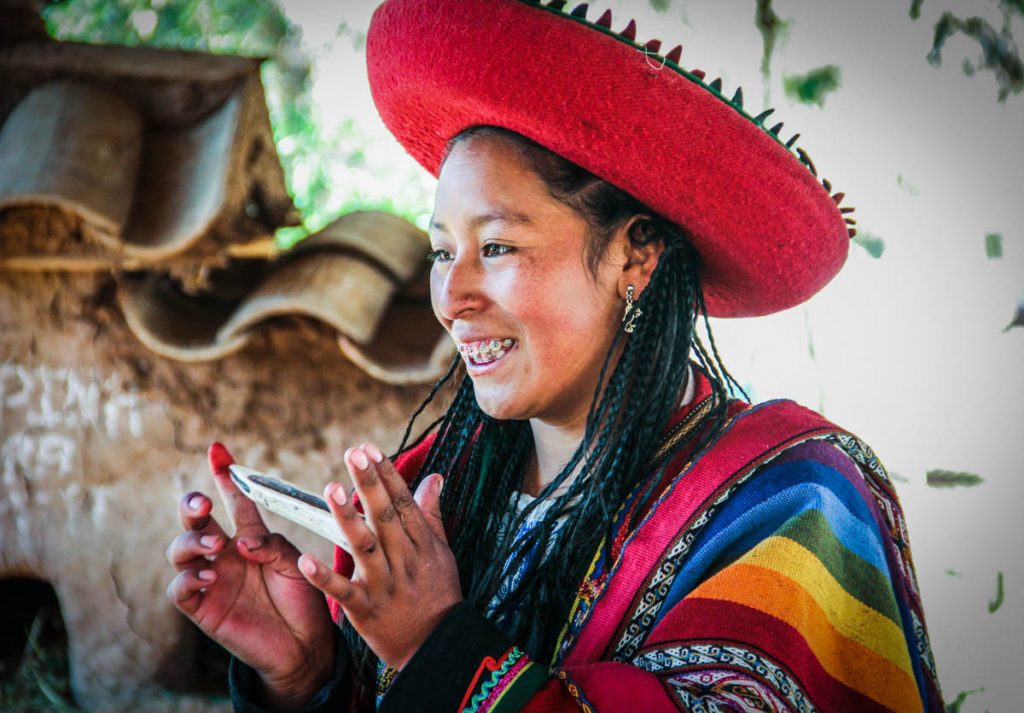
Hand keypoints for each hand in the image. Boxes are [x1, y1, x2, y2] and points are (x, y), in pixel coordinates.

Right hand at [166, 443, 334, 708]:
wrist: (306, 645)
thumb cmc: (304, 599)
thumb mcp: (296, 563)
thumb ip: (272, 545)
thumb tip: (242, 543)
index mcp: (250, 538)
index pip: (235, 501)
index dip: (226, 476)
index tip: (219, 450)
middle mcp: (226, 554)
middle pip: (196, 521)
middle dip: (192, 505)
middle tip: (204, 502)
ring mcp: (212, 579)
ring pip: (180, 550)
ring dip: (192, 541)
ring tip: (216, 544)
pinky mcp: (203, 608)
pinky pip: (180, 588)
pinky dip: (189, 577)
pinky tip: (209, 574)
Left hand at [297, 442, 461, 669]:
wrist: (438, 647)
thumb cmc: (440, 595)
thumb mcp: (442, 552)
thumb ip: (432, 513)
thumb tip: (434, 476)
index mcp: (421, 544)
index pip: (402, 502)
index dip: (387, 474)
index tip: (370, 449)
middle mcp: (403, 560)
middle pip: (384, 517)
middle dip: (369, 484)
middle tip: (353, 454)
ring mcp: (384, 585)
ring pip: (364, 547)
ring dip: (347, 518)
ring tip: (332, 489)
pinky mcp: (366, 610)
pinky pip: (343, 592)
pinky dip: (324, 578)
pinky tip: (304, 559)